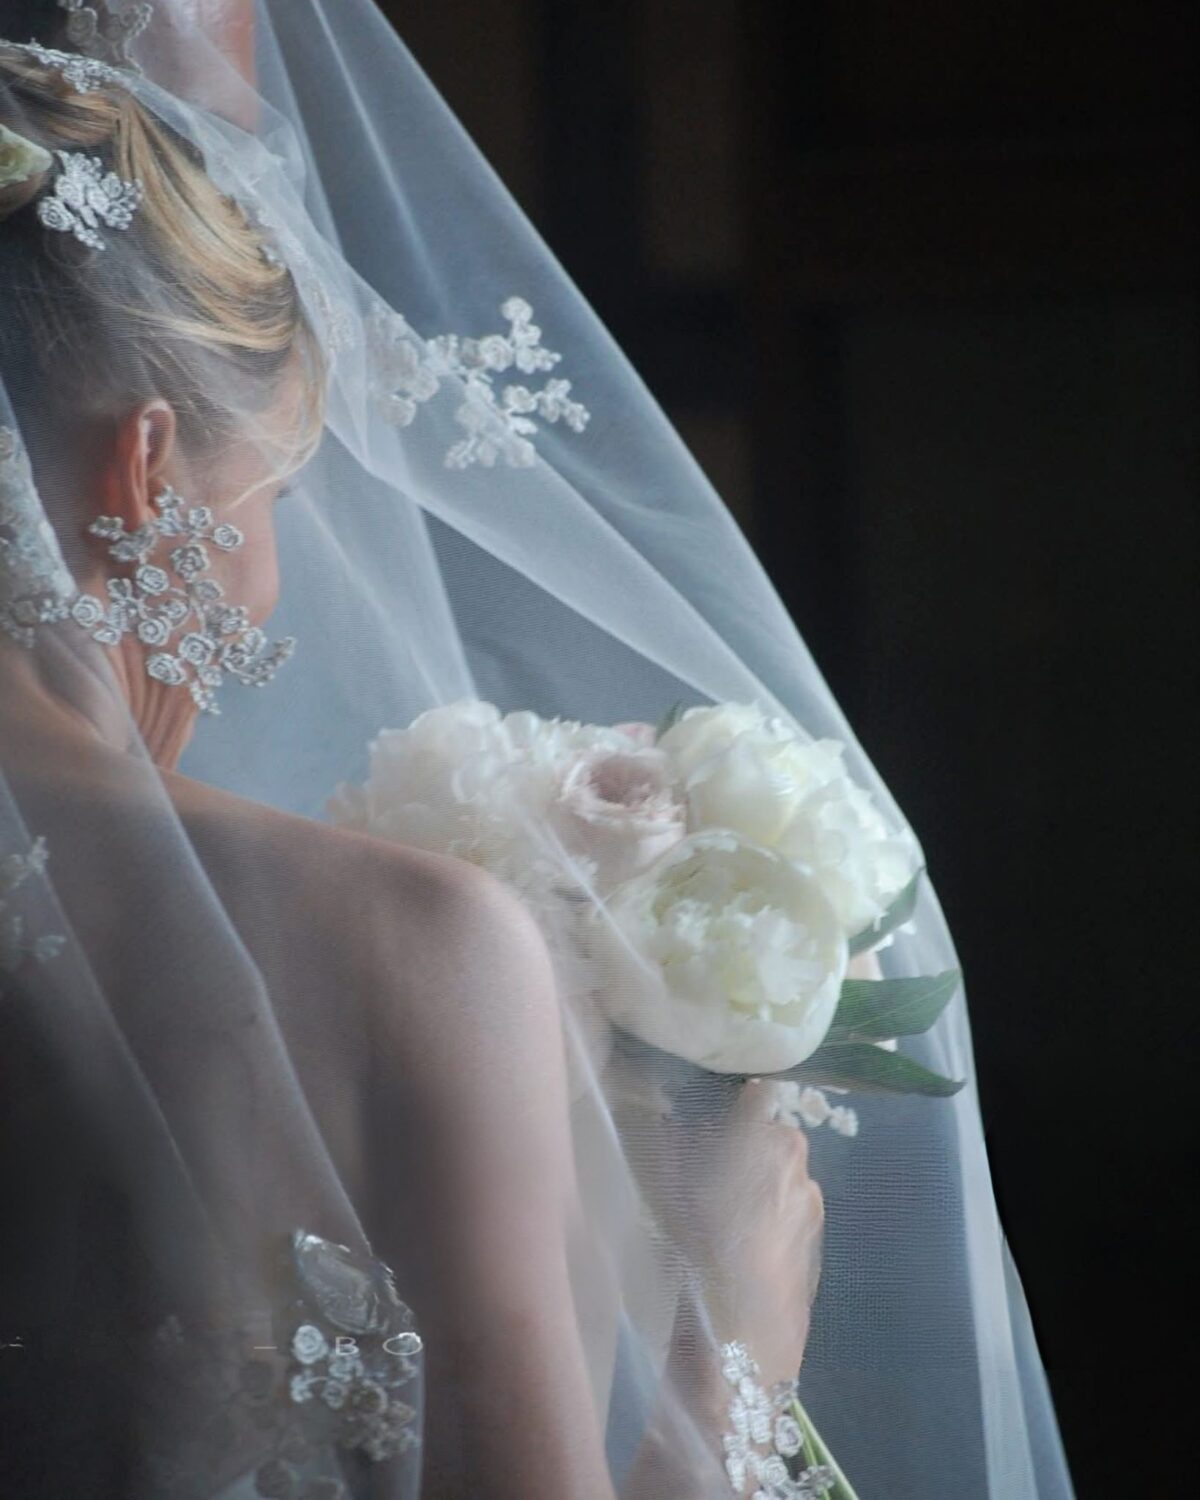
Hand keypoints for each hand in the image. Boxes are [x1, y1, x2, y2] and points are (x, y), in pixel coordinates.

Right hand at [619, 1074, 824, 1390]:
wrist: (741, 1343)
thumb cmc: (694, 1250)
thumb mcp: (661, 1184)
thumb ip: (659, 1134)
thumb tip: (651, 1103)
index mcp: (765, 1133)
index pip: (752, 1092)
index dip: (727, 1100)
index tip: (703, 1112)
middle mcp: (798, 1160)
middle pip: (766, 1134)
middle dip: (738, 1145)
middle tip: (700, 1169)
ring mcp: (813, 1204)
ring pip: (779, 1176)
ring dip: (755, 1184)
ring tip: (719, 1218)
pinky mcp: (818, 1244)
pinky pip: (788, 1214)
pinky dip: (768, 1220)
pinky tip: (739, 1251)